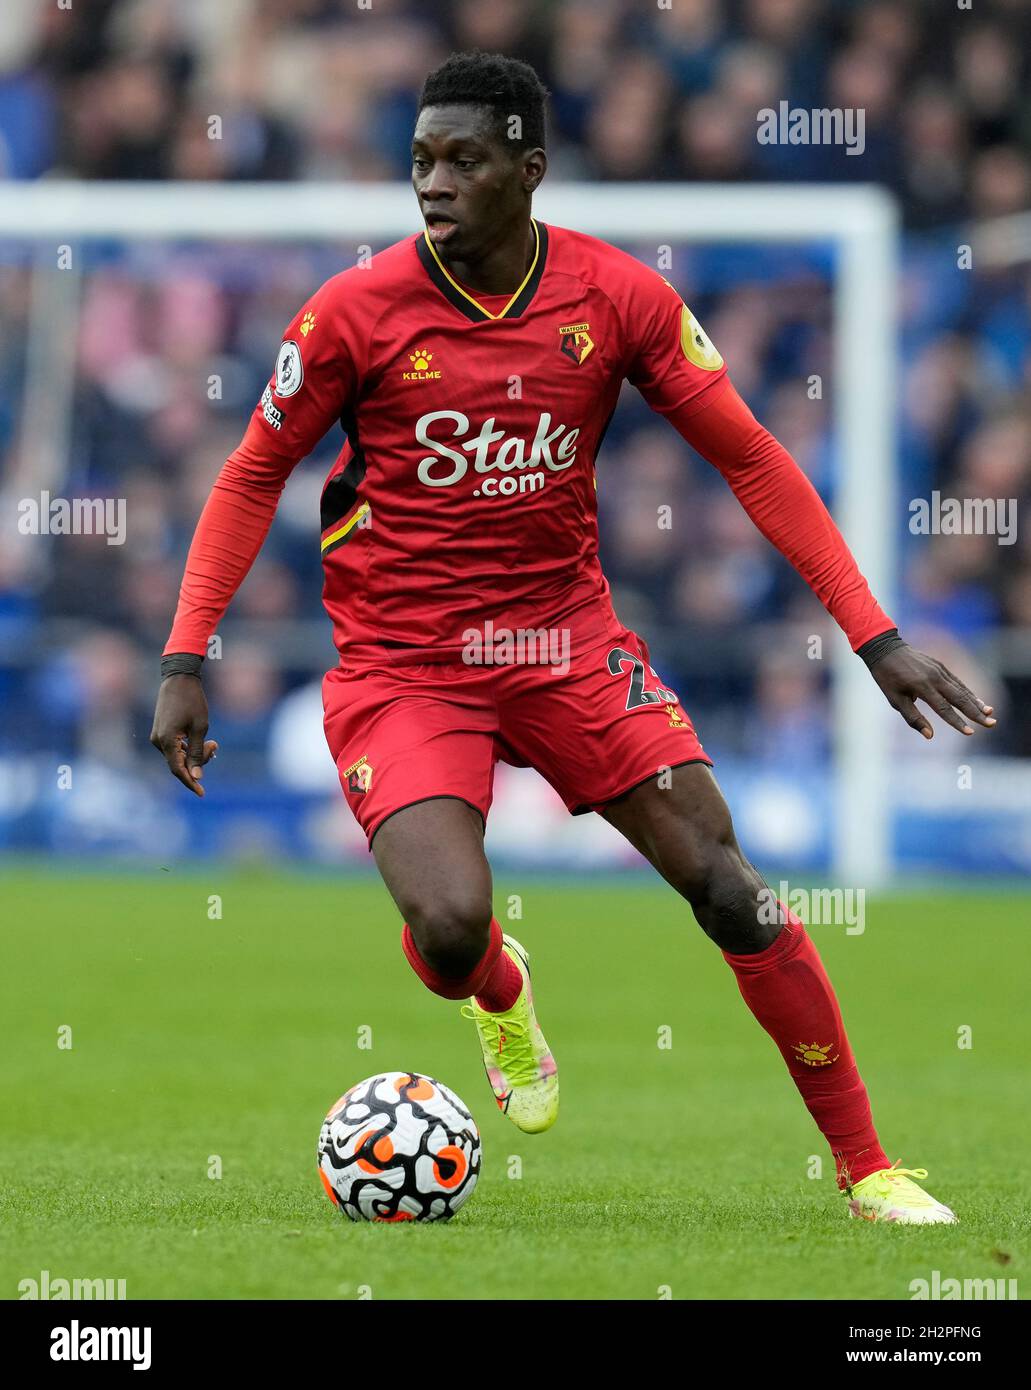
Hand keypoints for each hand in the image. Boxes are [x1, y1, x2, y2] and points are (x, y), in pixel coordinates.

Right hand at [150, 674, 218, 795]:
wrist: (179, 678)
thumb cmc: (192, 701)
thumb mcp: (200, 727)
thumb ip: (197, 753)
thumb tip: (195, 776)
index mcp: (167, 741)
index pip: (178, 770)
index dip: (190, 782)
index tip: (202, 793)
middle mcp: (158, 741)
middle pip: (179, 764)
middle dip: (199, 761)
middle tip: (215, 745)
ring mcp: (157, 737)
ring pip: (178, 756)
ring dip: (195, 754)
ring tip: (212, 742)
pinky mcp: (160, 732)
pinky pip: (175, 748)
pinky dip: (188, 748)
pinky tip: (202, 741)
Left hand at [870, 644, 996, 739]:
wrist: (885, 649)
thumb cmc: (887, 678)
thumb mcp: (895, 699)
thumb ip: (913, 718)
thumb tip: (930, 736)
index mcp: (922, 687)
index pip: (943, 708)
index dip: (957, 722)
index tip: (970, 733)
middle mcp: (934, 677)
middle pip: (959, 698)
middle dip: (976, 712)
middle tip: (992, 723)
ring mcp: (939, 670)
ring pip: (961, 689)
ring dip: (976, 702)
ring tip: (990, 713)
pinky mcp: (940, 665)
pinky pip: (957, 681)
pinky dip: (968, 691)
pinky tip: (977, 700)